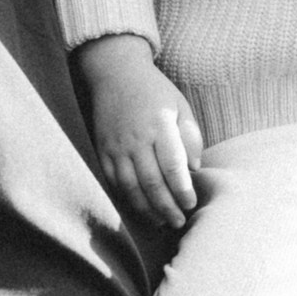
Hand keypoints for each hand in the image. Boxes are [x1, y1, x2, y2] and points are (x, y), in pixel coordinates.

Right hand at [76, 33, 204, 228]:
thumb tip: (194, 169)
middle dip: (167, 207)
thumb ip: (190, 136)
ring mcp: (116, 146)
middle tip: (179, 222)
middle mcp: (136, 138)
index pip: (172, 166)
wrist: (115, 73)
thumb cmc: (154, 91)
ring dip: (147, 210)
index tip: (191, 204)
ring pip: (130, 187)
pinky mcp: (102, 151)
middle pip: (151, 182)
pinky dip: (127, 199)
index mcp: (159, 125)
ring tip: (161, 222)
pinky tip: (141, 209)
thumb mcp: (179, 105)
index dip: (182, 190)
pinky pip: (113, 182)